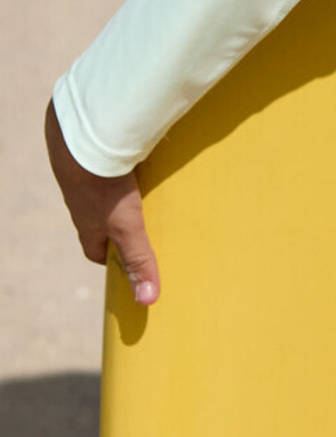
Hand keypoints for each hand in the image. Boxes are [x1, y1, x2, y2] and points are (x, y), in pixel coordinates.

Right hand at [45, 99, 160, 304]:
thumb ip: (139, 259)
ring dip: (126, 195)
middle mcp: (84, 202)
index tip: (128, 262)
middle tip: (145, 227)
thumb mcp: (126, 227)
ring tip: (151, 195)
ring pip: (109, 192)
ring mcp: (89, 176)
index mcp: (88, 224)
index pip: (95, 250)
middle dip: (122, 225)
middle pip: (103, 221)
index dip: (111, 258)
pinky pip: (113, 166)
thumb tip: (147, 299)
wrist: (82, 137)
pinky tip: (144, 163)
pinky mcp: (96, 153)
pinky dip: (127, 168)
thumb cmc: (101, 186)